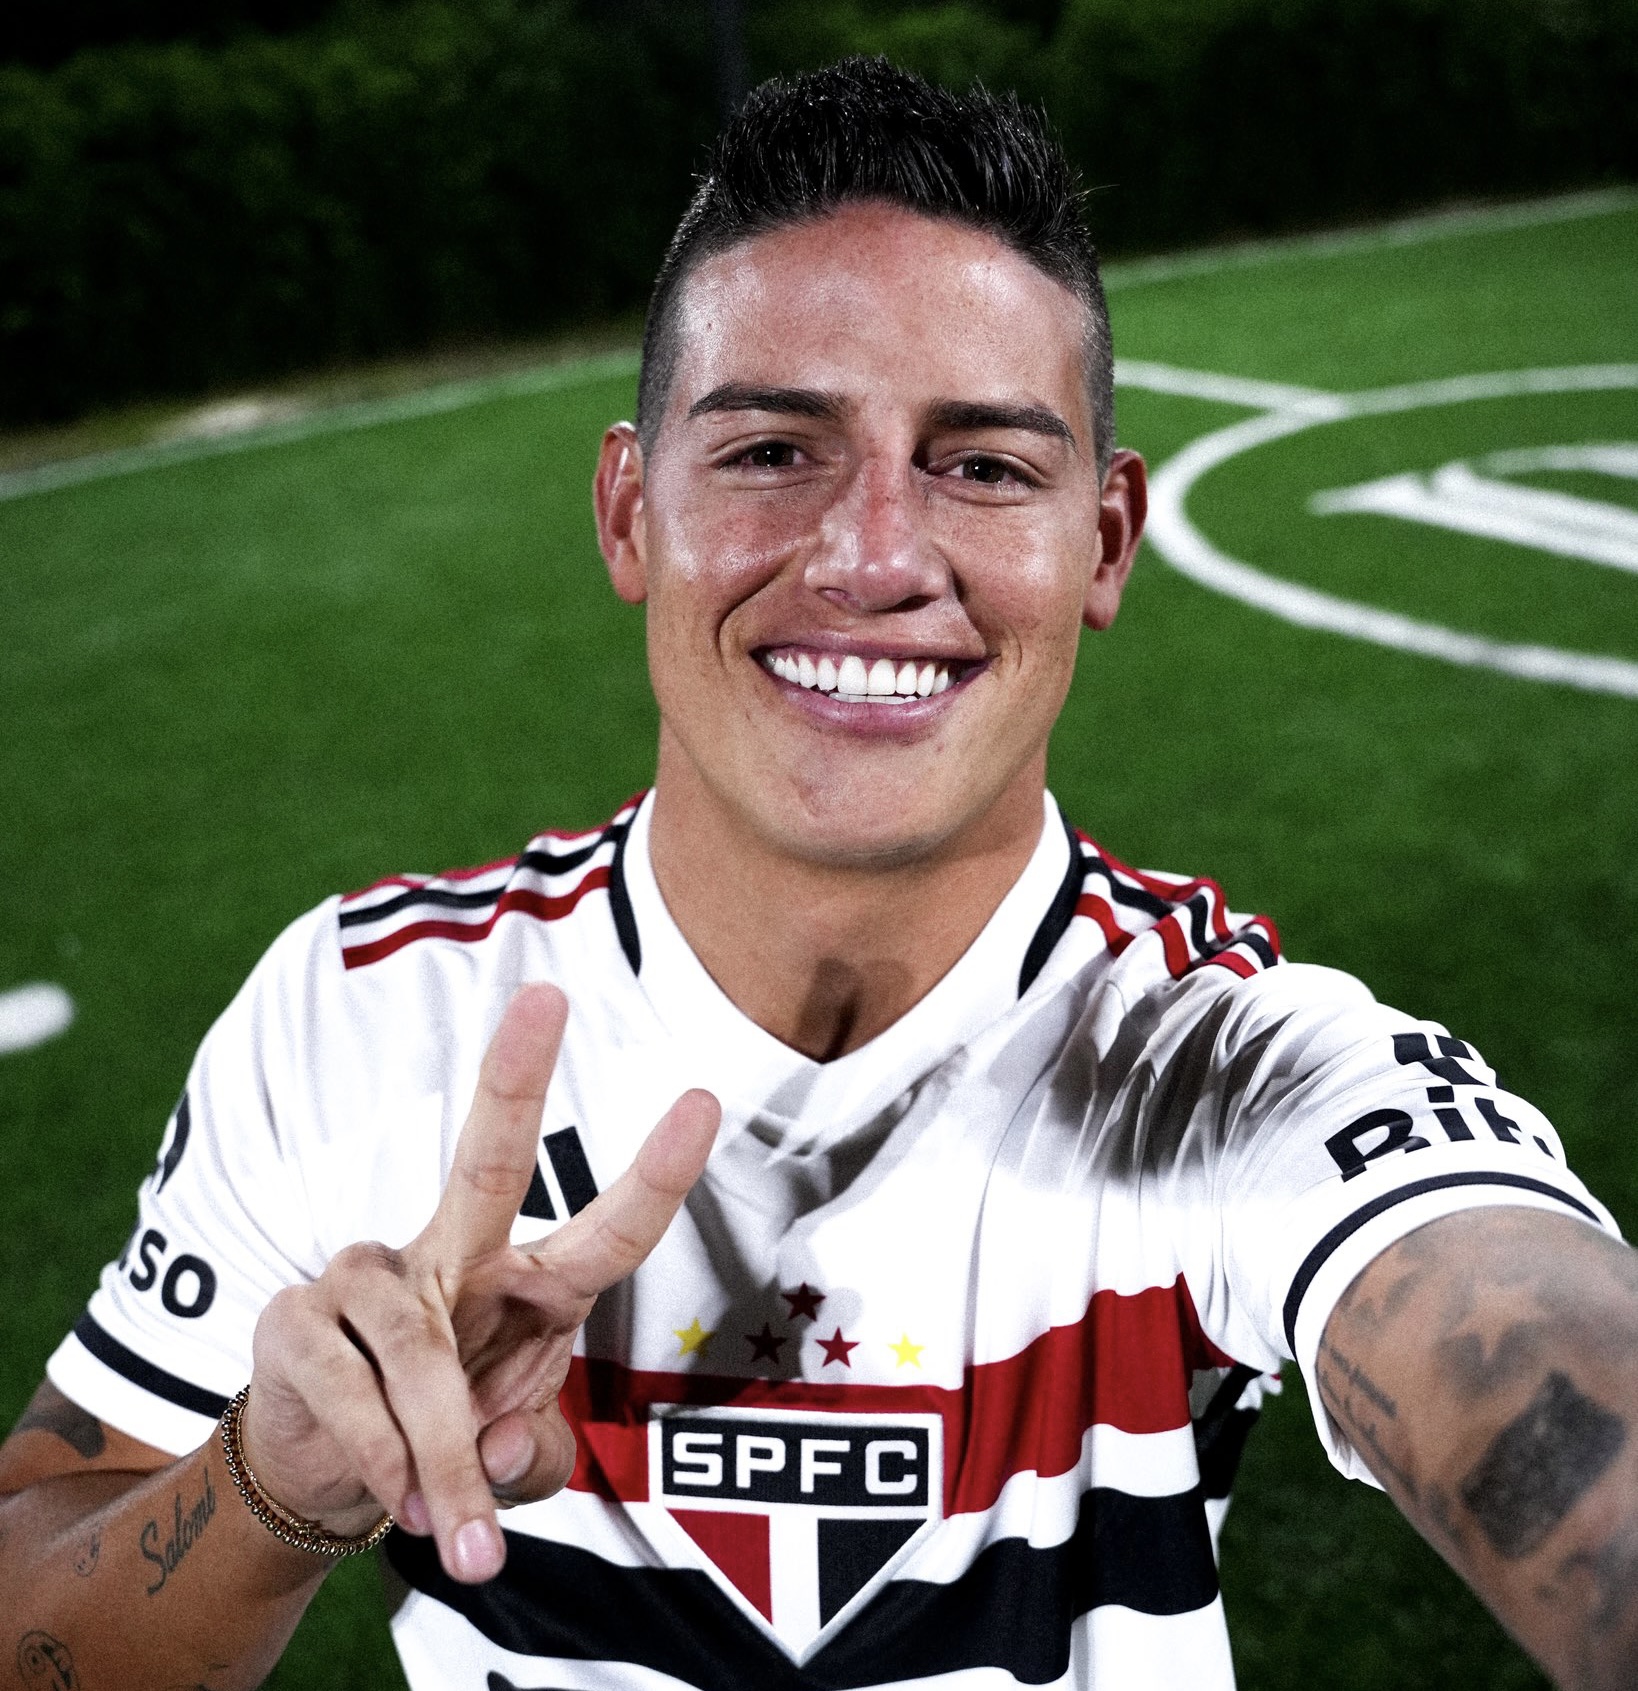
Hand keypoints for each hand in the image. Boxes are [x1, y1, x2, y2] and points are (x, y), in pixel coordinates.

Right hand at [241, 983, 719, 1583]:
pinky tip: (391, 1497)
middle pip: (486, 1159)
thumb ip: (525, 1459)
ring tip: (455, 1532)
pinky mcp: (294, 1318)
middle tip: (547, 994)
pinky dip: (382, 1464)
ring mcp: (367, 1277)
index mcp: (524, 1283)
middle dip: (516, 1077)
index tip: (704, 1100)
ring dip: (441, 1458)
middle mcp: (452, 1254)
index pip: (603, 1228)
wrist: (324, 1479)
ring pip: (420, 1354)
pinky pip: (353, 1395)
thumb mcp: (506, 1461)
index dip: (657, 1172)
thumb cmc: (441, 1439)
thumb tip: (498, 1448)